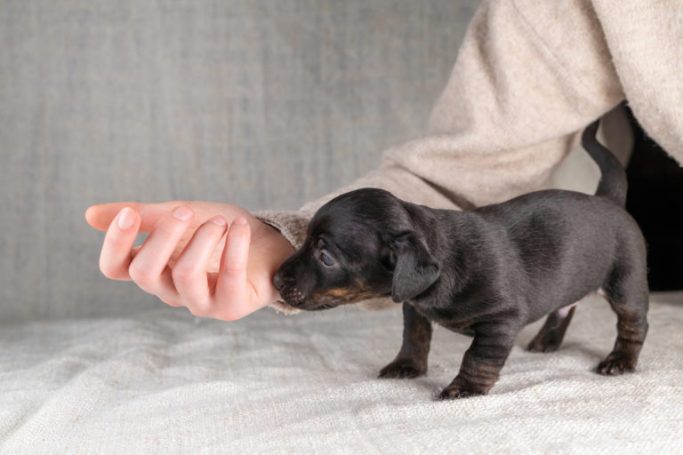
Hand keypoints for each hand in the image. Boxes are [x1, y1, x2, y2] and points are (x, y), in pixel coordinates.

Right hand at [85, 201, 293, 319]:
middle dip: (163, 236)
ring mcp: (200, 303)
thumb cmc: (219, 231)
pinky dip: (234, 246)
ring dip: (202, 240)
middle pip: (144, 272)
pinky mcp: (231, 307)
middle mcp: (170, 291)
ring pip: (184, 276)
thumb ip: (143, 216)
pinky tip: (239, 227)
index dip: (115, 243)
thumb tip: (89, 215)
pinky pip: (227, 278)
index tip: (131, 213)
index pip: (115, 268)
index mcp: (152, 269)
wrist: (269, 243)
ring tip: (221, 222)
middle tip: (187, 211)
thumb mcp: (180, 216)